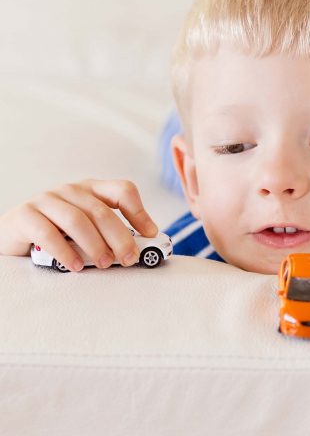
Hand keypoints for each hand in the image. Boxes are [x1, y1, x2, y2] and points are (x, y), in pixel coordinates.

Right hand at [0, 179, 157, 270]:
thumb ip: (109, 233)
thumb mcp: (87, 229)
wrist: (13, 234)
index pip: (123, 190)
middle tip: (128, 258)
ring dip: (95, 245)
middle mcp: (72, 190)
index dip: (140, 212)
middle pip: (103, 211)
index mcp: (92, 190)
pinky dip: (66, 252)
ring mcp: (47, 200)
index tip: (150, 234)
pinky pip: (48, 233)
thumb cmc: (57, 233)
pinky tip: (76, 266)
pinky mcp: (25, 215)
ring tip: (104, 264)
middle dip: (120, 237)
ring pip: (78, 220)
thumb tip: (138, 249)